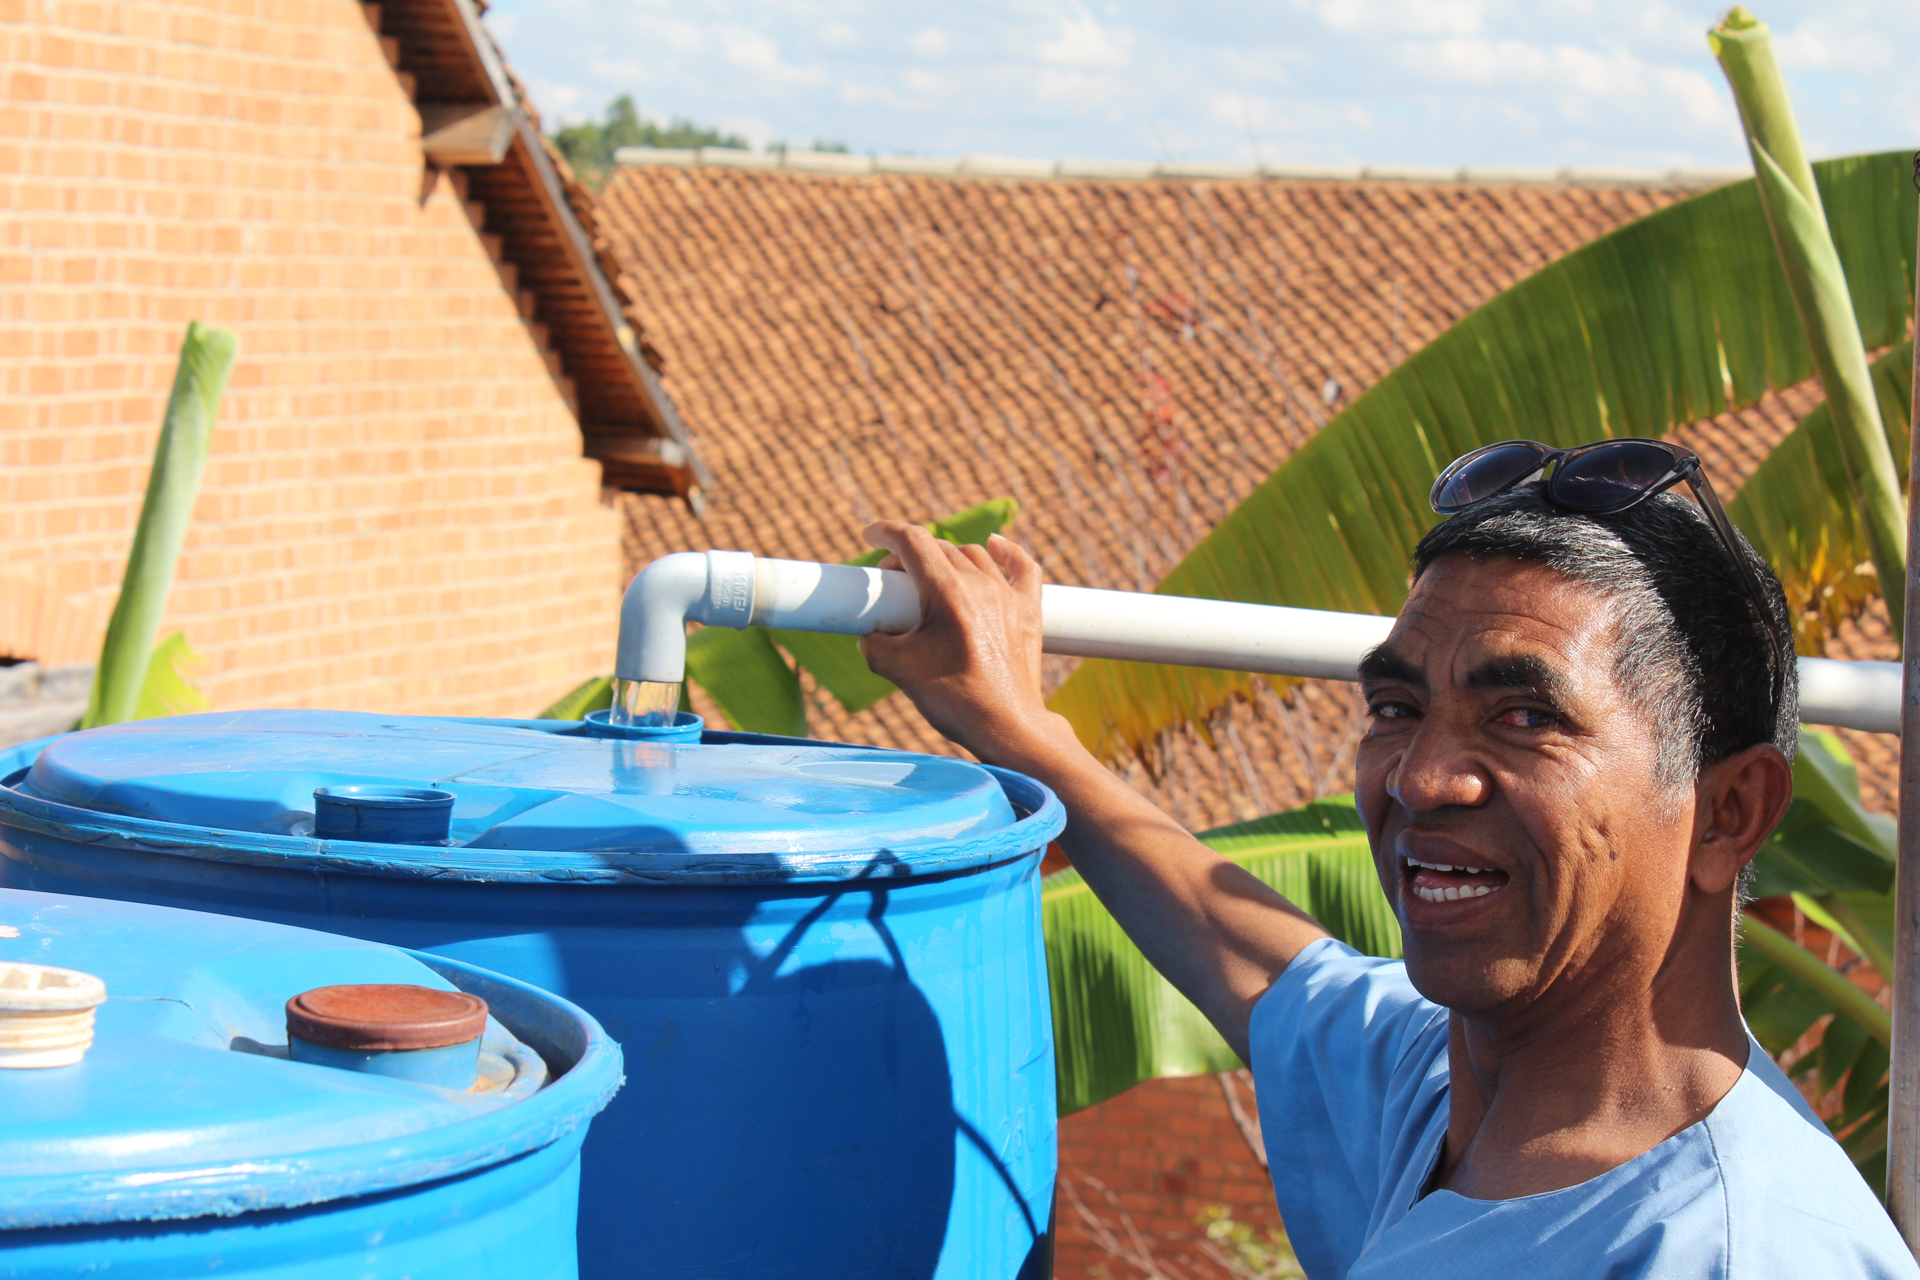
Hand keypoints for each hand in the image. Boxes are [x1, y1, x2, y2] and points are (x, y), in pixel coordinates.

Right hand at [858, 522, 1074, 766]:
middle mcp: (980, 585)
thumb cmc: (953, 699)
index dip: (886, 531)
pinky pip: (1021, 567)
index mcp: (948, 592)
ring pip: (973, 555)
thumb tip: (870, 636)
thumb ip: (874, 644)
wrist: (1006, 727)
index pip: (913, 541)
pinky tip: (994, 543)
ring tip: (928, 578)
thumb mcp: (898, 670)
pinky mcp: (1029, 612)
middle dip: (909, 555)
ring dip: (945, 558)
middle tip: (892, 580)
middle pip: (939, 548)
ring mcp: (1008, 597)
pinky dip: (1006, 551)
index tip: (870, 533)